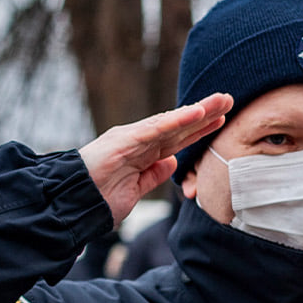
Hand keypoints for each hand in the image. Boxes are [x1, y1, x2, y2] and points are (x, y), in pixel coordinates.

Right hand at [78, 94, 232, 223]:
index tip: (222, 119)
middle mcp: (139, 140)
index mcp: (143, 153)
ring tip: (221, 100)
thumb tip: (172, 162)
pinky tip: (196, 112)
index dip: (200, 128)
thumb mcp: (136, 190)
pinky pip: (156, 129)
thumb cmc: (100, 199)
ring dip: (197, 110)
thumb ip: (153, 175)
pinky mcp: (124, 140)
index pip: (178, 137)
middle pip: (179, 124)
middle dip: (205, 113)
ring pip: (171, 121)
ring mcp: (132, 138)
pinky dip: (177, 120)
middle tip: (229, 98)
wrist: (73, 204)